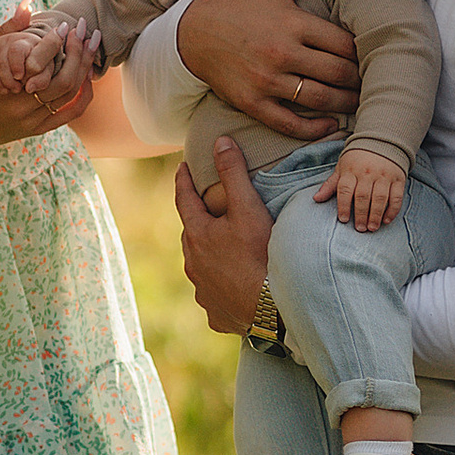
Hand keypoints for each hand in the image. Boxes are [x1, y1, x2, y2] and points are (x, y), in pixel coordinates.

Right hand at [0, 16, 96, 156]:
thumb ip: (7, 29)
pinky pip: (71, 112)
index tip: (66, 25)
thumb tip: (28, 1)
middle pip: (64, 78)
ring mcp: (32, 120)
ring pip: (70, 93)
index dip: (58, 41)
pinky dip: (84, 93)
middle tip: (83, 31)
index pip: (43, 61)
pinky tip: (88, 76)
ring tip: (90, 44)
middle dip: (79, 51)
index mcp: (7, 85)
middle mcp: (21, 105)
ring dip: (84, 66)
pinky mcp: (38, 129)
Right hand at [175, 0, 360, 141]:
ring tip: (359, 102)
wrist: (194, 32)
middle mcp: (282, 54)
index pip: (343, 44)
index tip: (373, 56)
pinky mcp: (253, 103)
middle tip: (372, 82)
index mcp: (293, 23)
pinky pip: (290, 123)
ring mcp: (267, 81)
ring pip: (320, 99)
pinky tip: (331, 125)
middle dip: (360, 80)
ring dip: (346, 104)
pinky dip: (315, 129)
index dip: (364, 52)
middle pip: (337, 73)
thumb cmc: (240, 3)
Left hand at [177, 132, 274, 335]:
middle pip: (191, 235)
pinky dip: (220, 285)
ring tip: (222, 248)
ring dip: (208, 255)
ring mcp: (202, 291)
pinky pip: (213, 294)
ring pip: (200, 265)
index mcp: (197, 235)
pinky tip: (232, 285)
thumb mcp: (248, 208)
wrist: (271, 309)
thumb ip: (233, 173)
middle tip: (207, 209)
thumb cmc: (260, 255)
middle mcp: (192, 264)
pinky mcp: (215, 313)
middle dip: (198, 220)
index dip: (183, 180)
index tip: (182, 167)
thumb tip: (220, 141)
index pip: (184, 199)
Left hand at [329, 147, 403, 231]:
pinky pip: (396, 196)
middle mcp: (368, 173)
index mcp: (351, 171)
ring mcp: (384, 176)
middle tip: (360, 228)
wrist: (381, 142)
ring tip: (372, 228)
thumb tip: (316, 199)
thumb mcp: (342, 168)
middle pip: (363, 196)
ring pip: (380, 198)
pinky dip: (392, 210)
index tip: (343, 219)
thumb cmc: (357, 160)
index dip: (343, 205)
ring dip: (376, 215)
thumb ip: (330, 185)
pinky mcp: (398, 179)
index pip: (345, 189)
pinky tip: (386, 220)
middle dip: (361, 214)